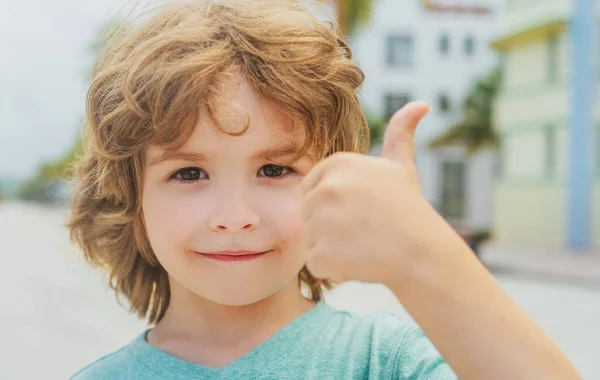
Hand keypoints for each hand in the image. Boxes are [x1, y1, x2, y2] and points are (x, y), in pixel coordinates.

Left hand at [301, 101, 453, 284]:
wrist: (423, 254)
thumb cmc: (409, 209)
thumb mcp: (400, 166)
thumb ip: (400, 133)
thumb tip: (421, 104)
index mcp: (337, 164)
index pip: (311, 189)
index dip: (334, 204)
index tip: (360, 210)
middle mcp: (327, 188)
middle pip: (308, 214)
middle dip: (330, 226)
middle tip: (364, 229)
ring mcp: (323, 222)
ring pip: (311, 238)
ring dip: (332, 247)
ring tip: (363, 244)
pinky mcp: (323, 253)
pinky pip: (315, 262)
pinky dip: (334, 267)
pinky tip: (359, 261)